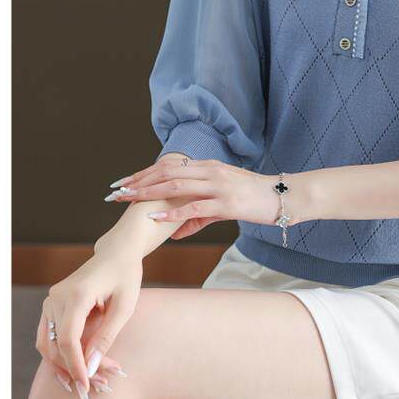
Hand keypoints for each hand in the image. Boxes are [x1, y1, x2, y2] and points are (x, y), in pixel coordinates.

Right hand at [36, 248, 141, 398]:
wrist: (116, 254)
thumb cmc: (125, 277)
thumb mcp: (124, 307)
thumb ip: (106, 337)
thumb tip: (91, 368)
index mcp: (77, 294)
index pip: (69, 339)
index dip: (76, 365)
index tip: (88, 385)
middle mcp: (57, 296)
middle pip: (57, 345)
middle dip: (75, 368)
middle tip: (98, 384)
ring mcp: (51, 300)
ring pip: (47, 344)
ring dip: (64, 365)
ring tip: (86, 381)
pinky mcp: (51, 305)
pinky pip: (48, 336)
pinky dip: (59, 354)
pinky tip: (74, 369)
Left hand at [106, 156, 284, 239]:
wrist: (282, 197)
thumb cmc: (253, 198)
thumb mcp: (222, 204)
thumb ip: (197, 216)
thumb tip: (173, 231)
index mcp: (207, 167)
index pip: (168, 167)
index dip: (144, 174)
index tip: (123, 183)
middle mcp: (209, 171)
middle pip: (166, 173)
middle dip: (139, 182)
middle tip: (116, 192)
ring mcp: (217, 185)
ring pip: (176, 186)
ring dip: (149, 193)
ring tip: (128, 200)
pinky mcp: (226, 202)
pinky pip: (194, 206)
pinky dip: (173, 211)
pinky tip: (156, 216)